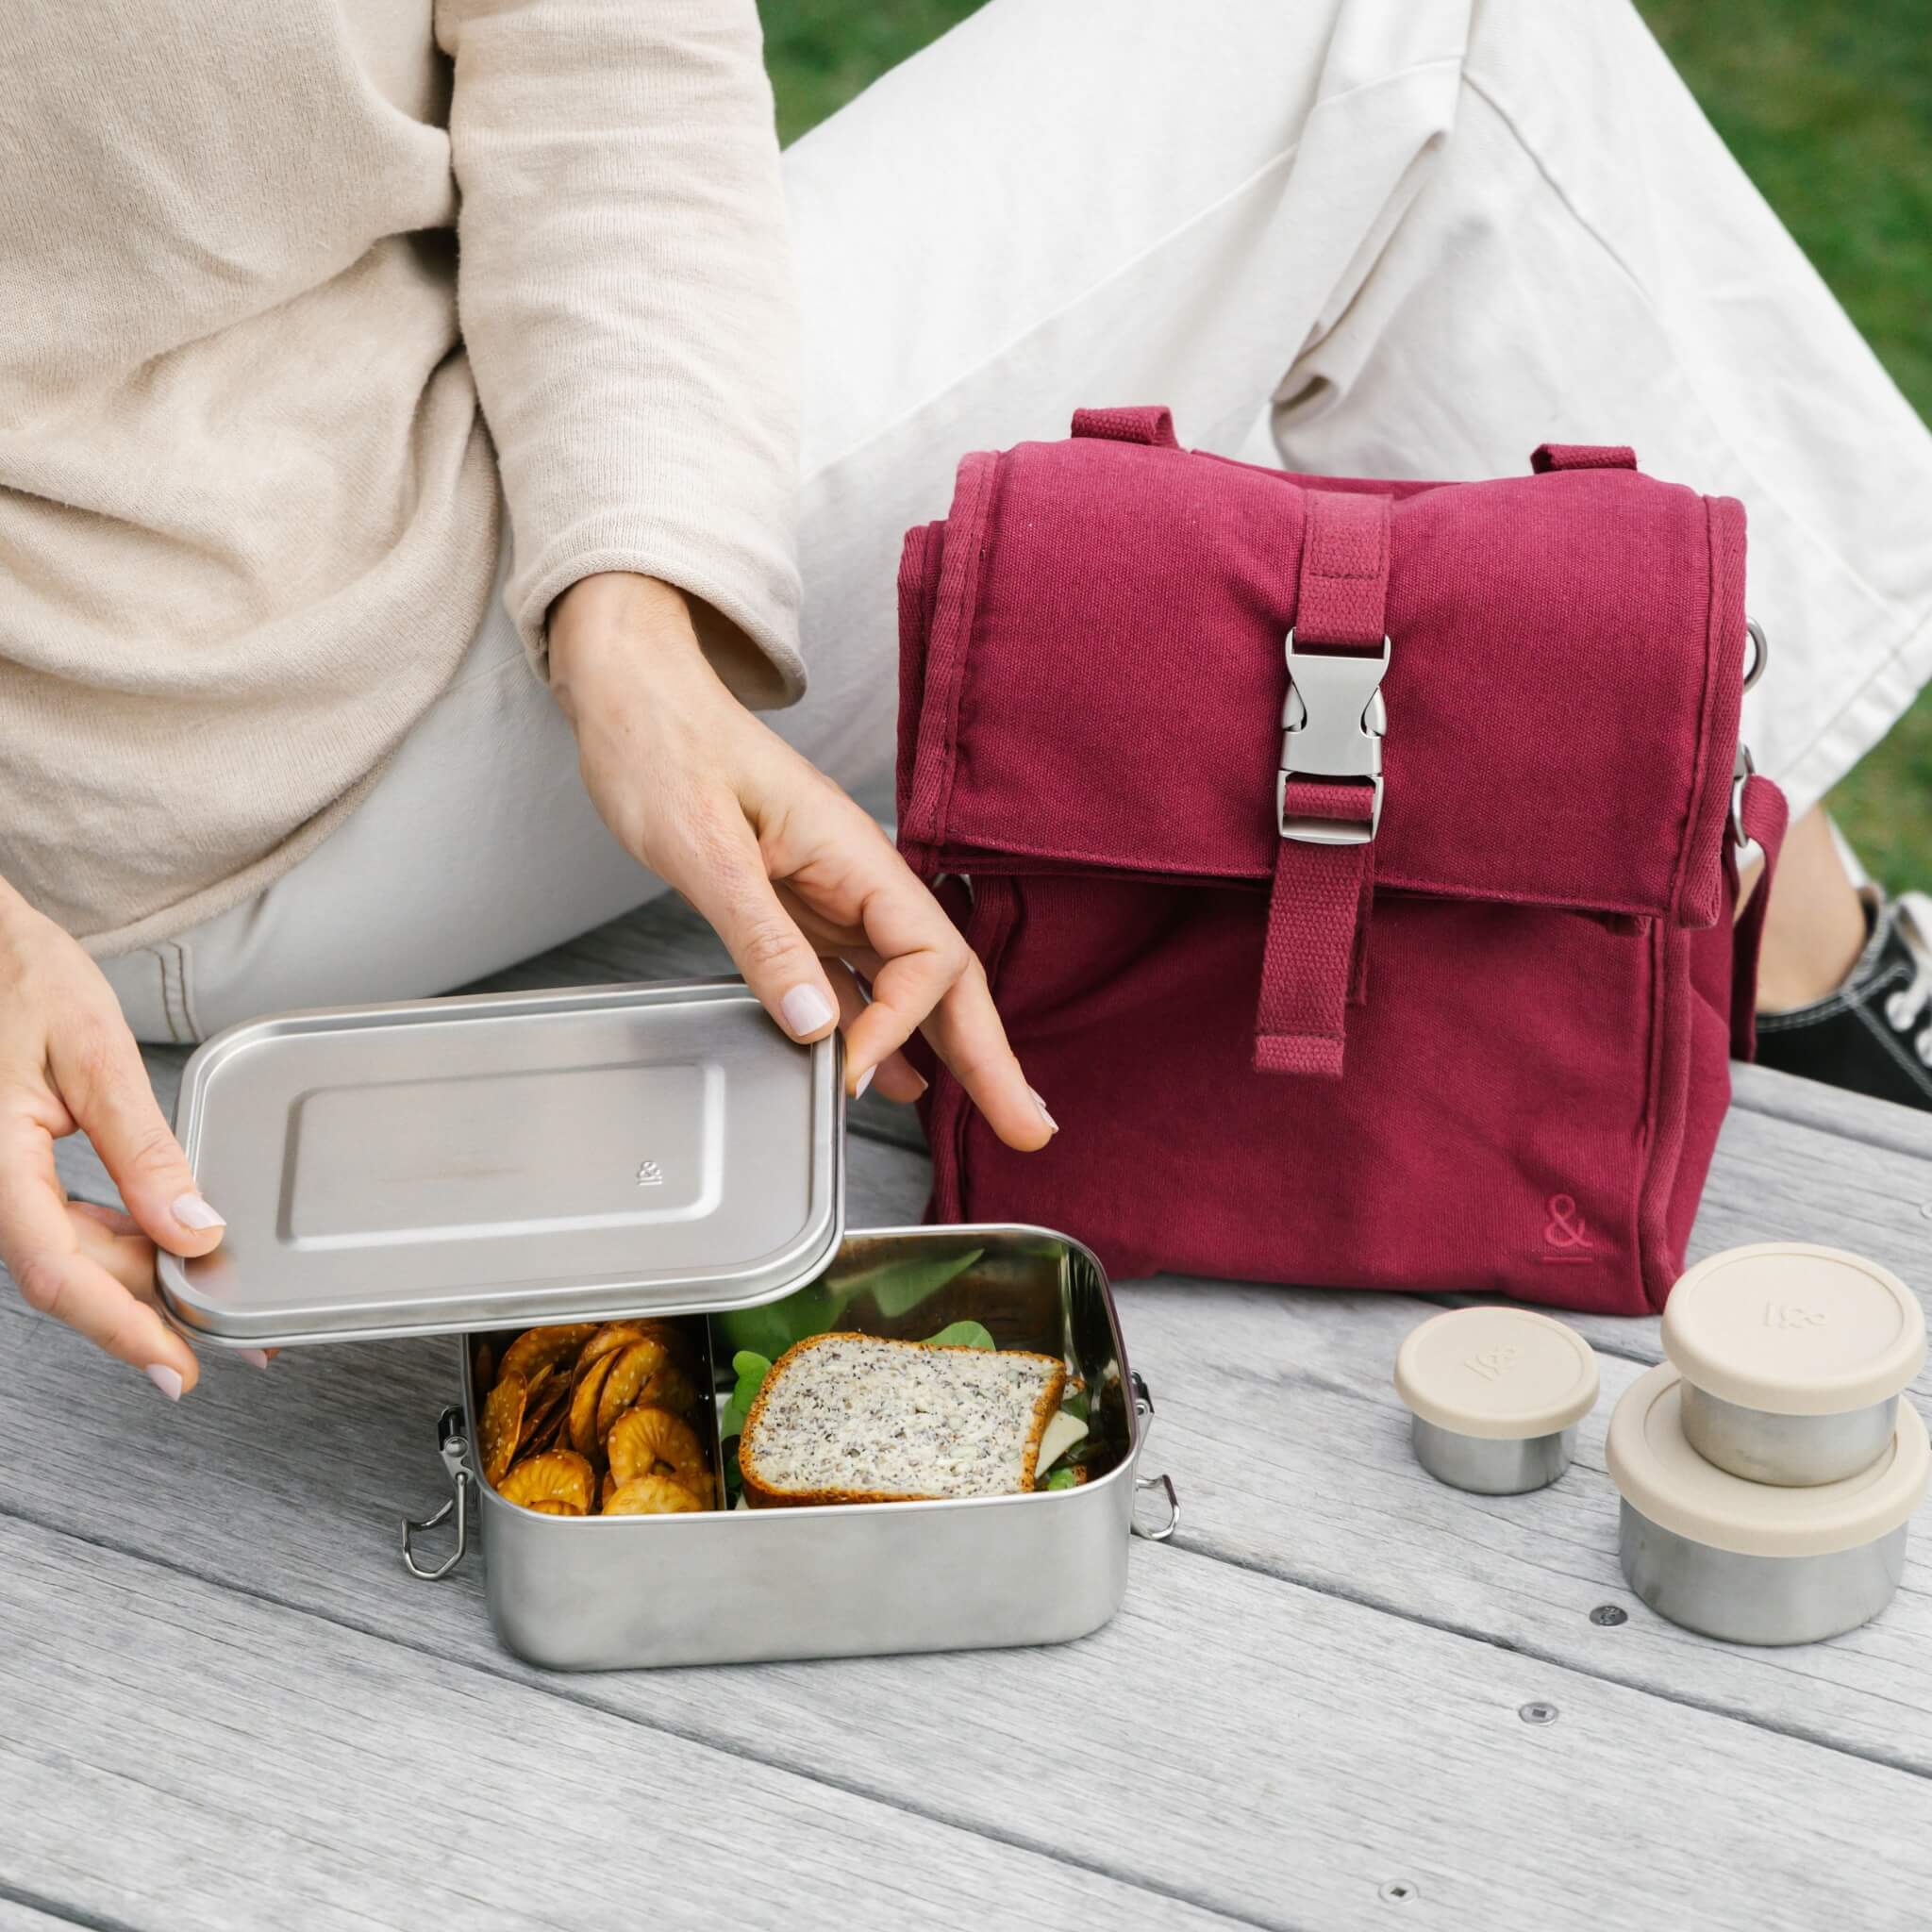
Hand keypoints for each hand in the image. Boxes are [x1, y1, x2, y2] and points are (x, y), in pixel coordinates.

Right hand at [0, 882, 237, 1393]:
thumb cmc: (22, 978)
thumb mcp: (97, 1056)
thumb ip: (143, 1150)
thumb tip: (194, 1230)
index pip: (57, 1272)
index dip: (121, 1329)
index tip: (179, 1369)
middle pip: (72, 1273)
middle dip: (151, 1313)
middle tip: (233, 1343)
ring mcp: (1, 1180)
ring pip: (73, 1255)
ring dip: (141, 1281)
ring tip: (214, 1301)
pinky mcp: (17, 1171)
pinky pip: (69, 1225)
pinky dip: (122, 1242)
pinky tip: (169, 1243)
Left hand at [549, 573, 1053, 1150]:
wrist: (632, 701)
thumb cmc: (665, 748)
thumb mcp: (704, 847)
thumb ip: (762, 938)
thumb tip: (815, 1025)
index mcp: (852, 853)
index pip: (924, 955)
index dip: (902, 1024)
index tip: (851, 1073)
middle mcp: (855, 878)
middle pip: (945, 979)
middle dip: (989, 1054)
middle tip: (1029, 1127)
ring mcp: (830, 895)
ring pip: (908, 987)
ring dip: (950, 1052)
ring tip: (991, 1116)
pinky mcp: (796, 908)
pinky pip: (855, 980)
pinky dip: (880, 1032)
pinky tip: (892, 1077)